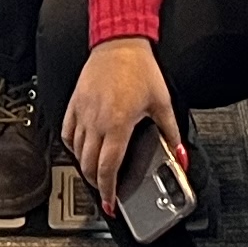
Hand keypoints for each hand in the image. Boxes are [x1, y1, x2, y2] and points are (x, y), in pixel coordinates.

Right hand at [62, 37, 178, 215]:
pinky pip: (67, 132)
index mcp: (117, 125)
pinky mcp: (74, 103)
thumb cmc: (139, 68)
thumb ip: (171, 133)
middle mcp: (96, 122)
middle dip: (96, 184)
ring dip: (84, 167)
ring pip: (75, 151)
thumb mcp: (161, 102)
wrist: (119, 43)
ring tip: (95, 173)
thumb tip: (180, 154)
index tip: (110, 203)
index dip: (108, 191)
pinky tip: (80, 149)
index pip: (108, 169)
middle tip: (105, 191)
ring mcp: (82, 113)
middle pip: (88, 165)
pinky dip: (72, 145)